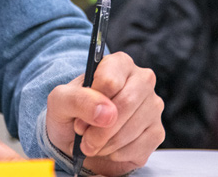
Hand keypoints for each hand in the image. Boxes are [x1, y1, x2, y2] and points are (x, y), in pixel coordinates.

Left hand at [45, 52, 164, 175]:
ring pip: (132, 129)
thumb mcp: (61, 100)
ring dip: (105, 144)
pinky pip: (139, 148)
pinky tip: (108, 148)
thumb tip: (106, 113)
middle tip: (84, 140)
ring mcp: (153, 107)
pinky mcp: (157, 132)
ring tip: (93, 143)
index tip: (79, 119)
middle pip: (126, 103)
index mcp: (118, 64)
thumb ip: (77, 99)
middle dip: (99, 130)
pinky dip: (117, 154)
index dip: (91, 104)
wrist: (78, 136)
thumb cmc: (71, 111)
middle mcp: (141, 81)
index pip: (110, 80)